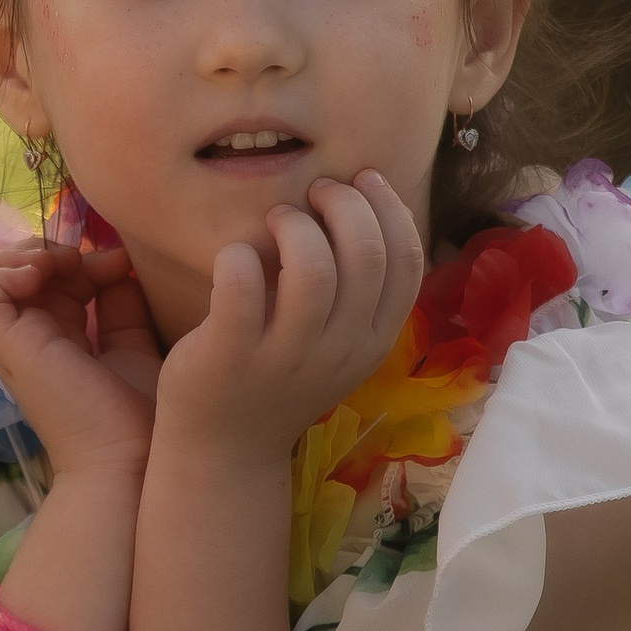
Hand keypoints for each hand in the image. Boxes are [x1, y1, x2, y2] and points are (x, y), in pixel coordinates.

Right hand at [0, 241, 160, 481]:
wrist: (135, 461)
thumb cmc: (142, 418)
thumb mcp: (134, 346)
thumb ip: (121, 307)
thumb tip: (115, 262)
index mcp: (57, 344)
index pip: (43, 284)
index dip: (74, 260)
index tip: (117, 262)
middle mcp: (28, 344)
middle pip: (10, 278)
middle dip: (45, 251)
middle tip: (84, 258)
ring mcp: (12, 348)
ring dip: (16, 258)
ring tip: (56, 262)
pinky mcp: (6, 350)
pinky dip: (3, 273)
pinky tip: (42, 274)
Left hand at [150, 175, 425, 473]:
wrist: (224, 450)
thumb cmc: (278, 376)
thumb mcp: (336, 342)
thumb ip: (357, 290)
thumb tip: (364, 201)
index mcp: (373, 341)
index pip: (406, 262)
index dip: (390, 209)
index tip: (362, 179)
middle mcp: (339, 350)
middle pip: (366, 253)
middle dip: (343, 203)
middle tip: (312, 195)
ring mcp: (286, 357)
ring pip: (312, 269)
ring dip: (294, 225)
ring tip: (276, 220)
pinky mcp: (230, 356)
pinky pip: (241, 285)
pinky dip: (238, 254)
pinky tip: (234, 255)